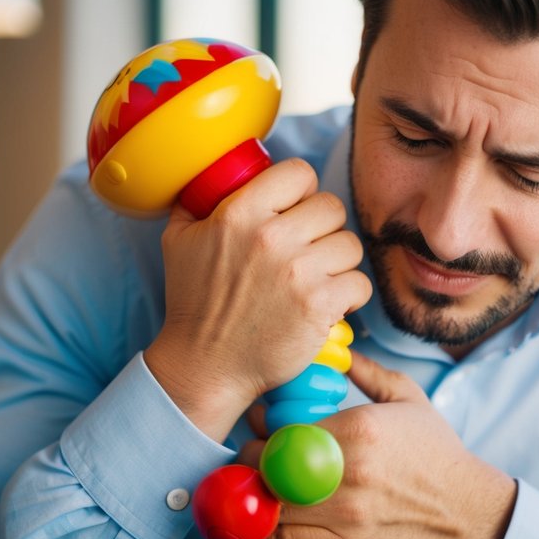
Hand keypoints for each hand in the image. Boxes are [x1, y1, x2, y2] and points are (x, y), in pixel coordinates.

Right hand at [144, 159, 371, 441]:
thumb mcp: (179, 240)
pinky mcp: (320, 306)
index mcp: (240, 213)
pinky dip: (348, 295)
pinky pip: (359, 283)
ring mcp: (299, 272)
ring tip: (316, 278)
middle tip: (308, 250)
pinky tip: (327, 303)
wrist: (207, 365)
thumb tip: (215, 175)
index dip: (302, 190)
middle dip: (323, 228)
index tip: (296, 210)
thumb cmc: (193, 303)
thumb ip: (198, 202)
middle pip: (332, 207)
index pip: (300, 173)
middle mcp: (272, 238)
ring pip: (350, 245)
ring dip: (338, 262)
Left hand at [244, 352, 516, 538]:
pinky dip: (268, 530)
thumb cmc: (436, 453)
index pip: (285, 426)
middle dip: (253, 459)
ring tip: (260, 485)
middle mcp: (348, 470)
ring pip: (272, 505)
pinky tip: (272, 516)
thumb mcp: (409, 399)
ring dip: (257, 496)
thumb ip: (368, 372)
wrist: (465, 513)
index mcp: (359, 428)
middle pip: (271, 465)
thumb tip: (336, 352)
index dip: (262, 426)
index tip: (261, 424)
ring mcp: (345, 513)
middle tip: (253, 455)